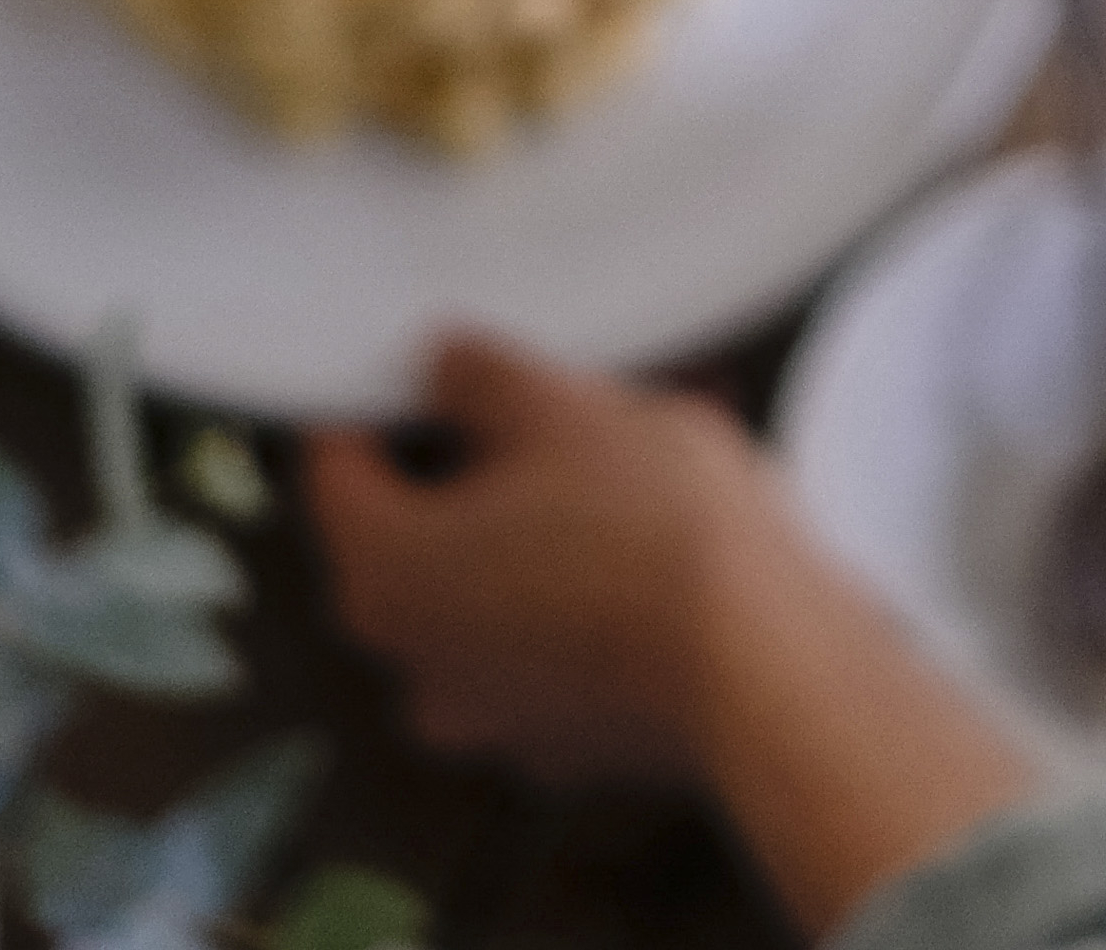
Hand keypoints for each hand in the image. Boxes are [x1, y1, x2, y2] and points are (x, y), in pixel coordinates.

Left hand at [306, 336, 1030, 920]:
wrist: (771, 668)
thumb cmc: (654, 531)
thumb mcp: (558, 404)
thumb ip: (474, 375)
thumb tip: (444, 370)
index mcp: (383, 576)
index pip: (334, 468)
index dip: (375, 400)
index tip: (425, 364)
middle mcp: (418, 664)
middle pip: (420, 532)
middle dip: (484, 458)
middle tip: (555, 401)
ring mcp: (496, 716)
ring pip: (496, 585)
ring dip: (544, 522)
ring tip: (633, 452)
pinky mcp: (573, 741)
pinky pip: (557, 640)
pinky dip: (588, 588)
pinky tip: (660, 533)